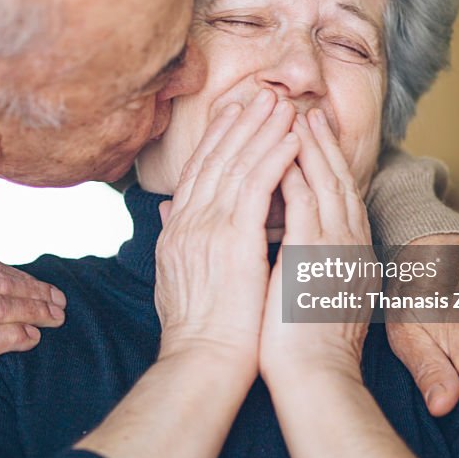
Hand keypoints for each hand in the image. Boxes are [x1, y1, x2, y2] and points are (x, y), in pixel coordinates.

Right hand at [155, 88, 297, 366]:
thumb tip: (166, 212)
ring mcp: (206, 228)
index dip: (217, 138)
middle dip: (240, 123)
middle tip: (261, 94)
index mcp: (178, 230)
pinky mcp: (230, 240)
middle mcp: (187, 222)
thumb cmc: (199, 330)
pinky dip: (274, 158)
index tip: (233, 112)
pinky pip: (254, 187)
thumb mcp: (176, 277)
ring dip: (261, 130)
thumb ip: (174, 238)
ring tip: (283, 105)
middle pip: (215, 158)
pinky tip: (292, 139)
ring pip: (236, 164)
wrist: (202, 363)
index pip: (198, 172)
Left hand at [260, 110, 379, 381]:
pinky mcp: (317, 261)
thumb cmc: (301, 346)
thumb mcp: (306, 295)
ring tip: (298, 118)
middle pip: (339, 184)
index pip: (337, 200)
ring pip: (327, 187)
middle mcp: (350, 249)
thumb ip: (296, 262)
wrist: (315, 381)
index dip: (325, 166)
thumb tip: (275, 242)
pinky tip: (284, 155)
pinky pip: (308, 207)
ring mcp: (337, 253)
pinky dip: (297, 177)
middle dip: (323, 146)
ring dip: (311, 150)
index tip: (310, 138)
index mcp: (349, 257)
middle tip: (309, 113)